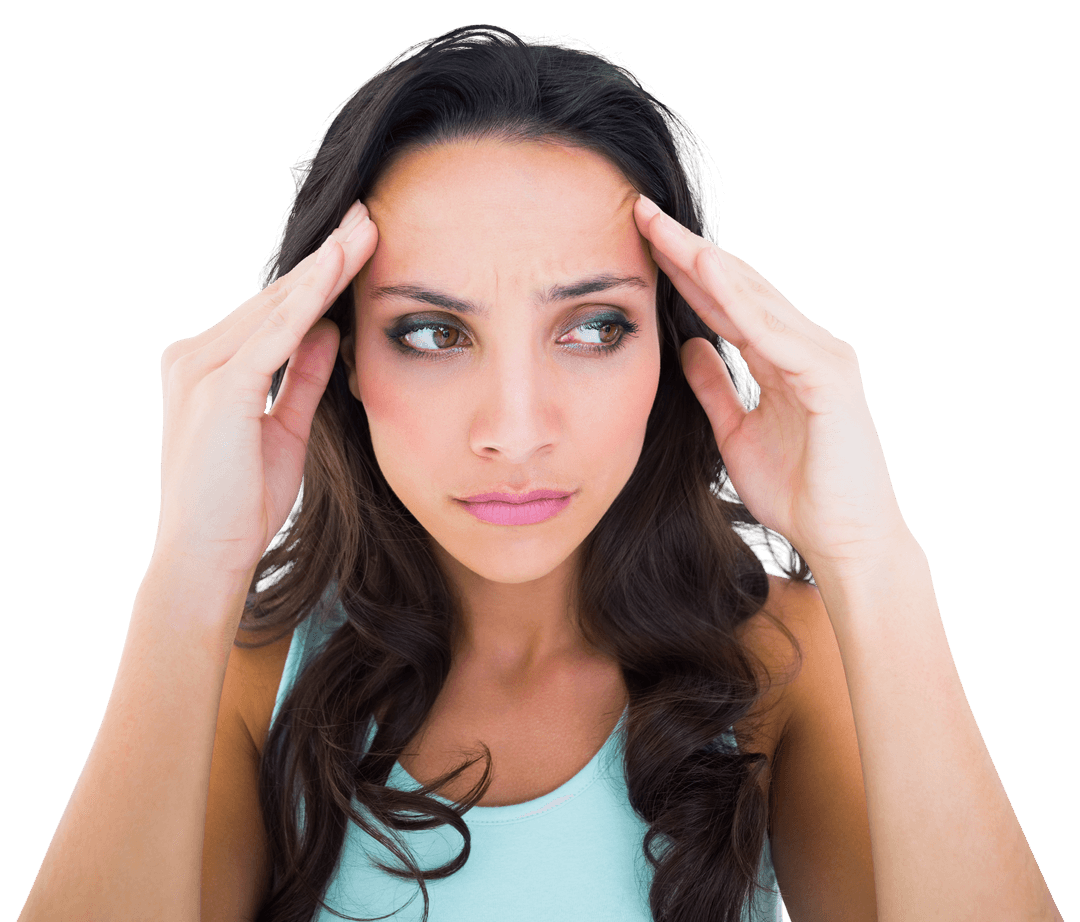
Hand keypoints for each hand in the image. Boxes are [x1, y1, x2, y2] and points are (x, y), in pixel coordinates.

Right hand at [154, 201, 377, 579]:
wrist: (209, 556)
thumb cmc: (242, 502)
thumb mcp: (286, 429)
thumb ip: (304, 377)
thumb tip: (332, 331)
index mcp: (208, 367)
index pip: (273, 312)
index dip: (318, 279)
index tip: (357, 245)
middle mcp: (196, 358)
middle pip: (275, 296)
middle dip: (326, 257)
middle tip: (370, 217)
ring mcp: (201, 369)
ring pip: (275, 306)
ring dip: (325, 265)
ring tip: (366, 228)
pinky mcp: (220, 388)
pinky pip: (274, 334)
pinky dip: (309, 300)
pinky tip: (338, 269)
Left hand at [634, 195, 910, 574]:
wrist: (840, 541)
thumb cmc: (797, 491)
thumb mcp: (735, 431)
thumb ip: (716, 386)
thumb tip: (687, 345)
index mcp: (782, 358)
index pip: (722, 303)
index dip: (681, 271)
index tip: (639, 242)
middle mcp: (803, 346)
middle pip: (735, 287)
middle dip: (685, 250)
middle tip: (640, 211)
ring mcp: (820, 358)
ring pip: (753, 298)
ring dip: (705, 260)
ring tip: (662, 227)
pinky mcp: (828, 379)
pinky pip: (774, 332)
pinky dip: (738, 300)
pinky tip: (704, 270)